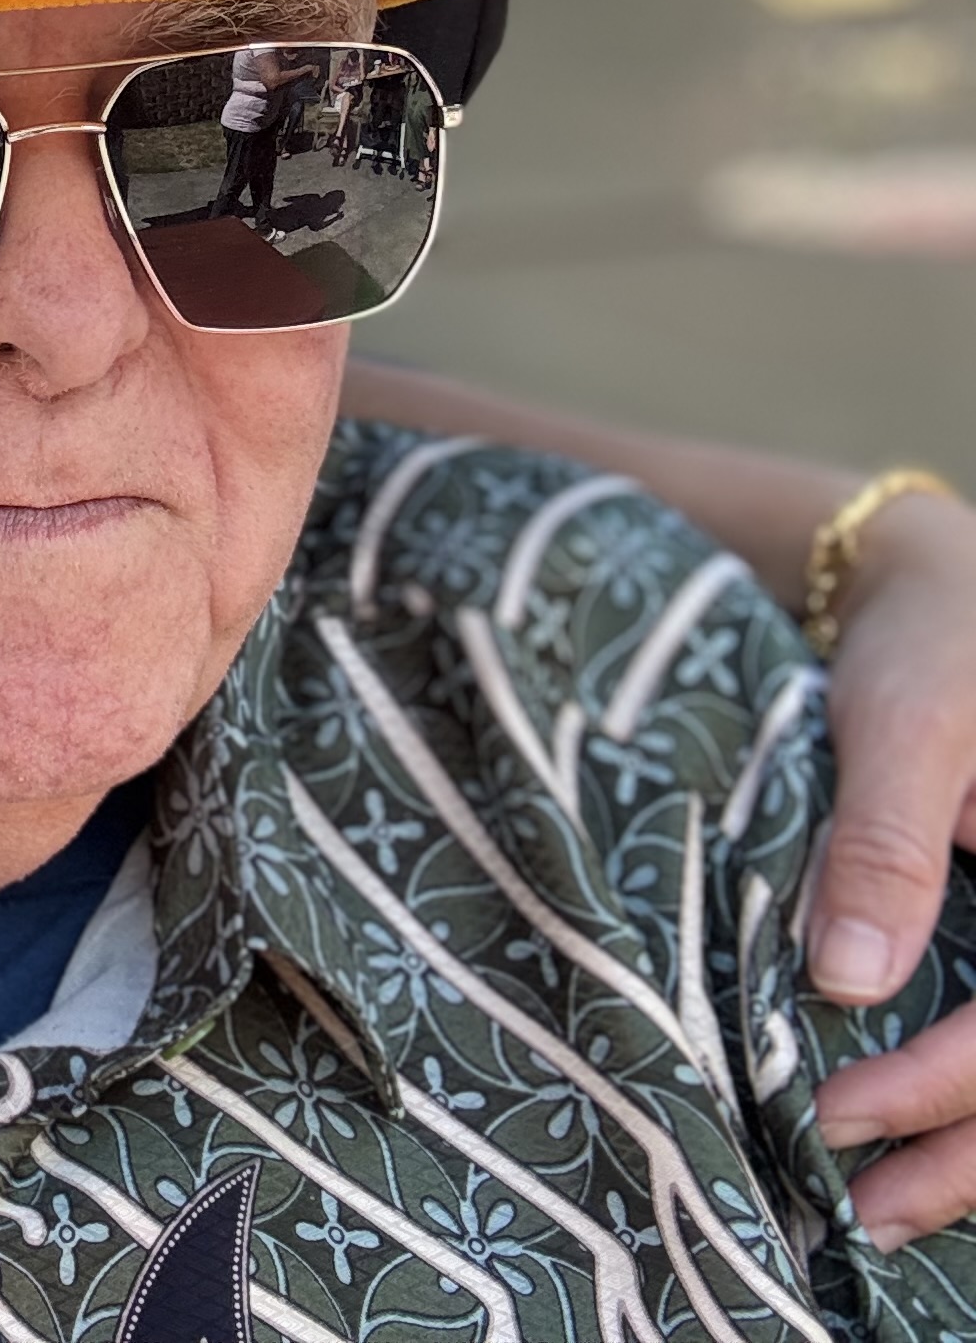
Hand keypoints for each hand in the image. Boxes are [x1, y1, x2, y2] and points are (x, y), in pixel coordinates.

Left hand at [809, 488, 975, 1247]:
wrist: (928, 585)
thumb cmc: (926, 639)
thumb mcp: (902, 724)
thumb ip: (882, 843)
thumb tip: (844, 981)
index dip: (949, 1083)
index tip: (838, 1111)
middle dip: (971, 1153)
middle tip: (862, 1210)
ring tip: (883, 1215)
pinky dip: (969, 1100)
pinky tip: (919, 1153)